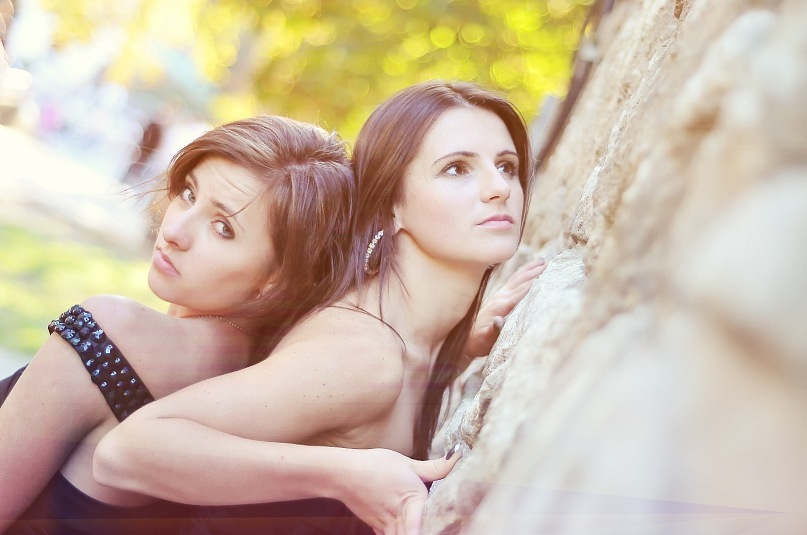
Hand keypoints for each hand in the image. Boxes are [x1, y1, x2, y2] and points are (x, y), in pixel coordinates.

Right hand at [341, 446, 462, 534]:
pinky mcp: (378, 527)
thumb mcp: (408, 463)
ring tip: (424, 528)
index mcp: (414, 500)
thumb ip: (435, 467)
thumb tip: (458, 455)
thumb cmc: (376, 466)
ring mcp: (388, 525)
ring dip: (411, 533)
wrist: (345, 473)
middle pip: (414, 533)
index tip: (443, 529)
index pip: (424, 527)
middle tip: (440, 528)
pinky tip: (404, 530)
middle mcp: (401, 517)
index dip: (432, 530)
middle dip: (425, 531)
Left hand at [465, 258, 545, 357]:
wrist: (467, 339)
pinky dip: (524, 271)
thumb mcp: (486, 339)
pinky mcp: (500, 296)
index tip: (549, 275)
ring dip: (531, 269)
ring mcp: (500, 294)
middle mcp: (501, 296)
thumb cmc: (479, 342)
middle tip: (553, 265)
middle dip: (537, 272)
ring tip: (545, 262)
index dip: (535, 282)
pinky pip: (514, 279)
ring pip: (518, 277)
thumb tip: (499, 321)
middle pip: (522, 280)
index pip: (521, 291)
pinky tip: (531, 267)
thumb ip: (493, 330)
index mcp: (501, 306)